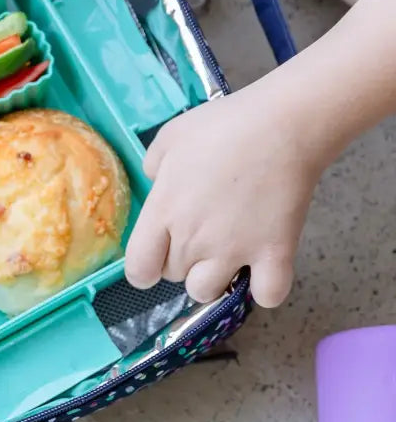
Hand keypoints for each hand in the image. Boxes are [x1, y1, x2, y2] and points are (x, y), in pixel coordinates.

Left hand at [124, 87, 321, 306]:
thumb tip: (157, 184)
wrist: (282, 125)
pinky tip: (262, 267)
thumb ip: (153, 167)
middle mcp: (194, 240)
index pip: (139, 269)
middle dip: (181, 261)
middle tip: (200, 232)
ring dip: (213, 278)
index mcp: (164, 212)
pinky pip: (266, 295)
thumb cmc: (222, 126)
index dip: (144, 267)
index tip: (156, 254)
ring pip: (207, 293)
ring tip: (225, 251)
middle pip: (174, 276)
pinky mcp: (276, 254)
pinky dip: (264, 288)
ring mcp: (235, 251)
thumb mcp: (169, 137)